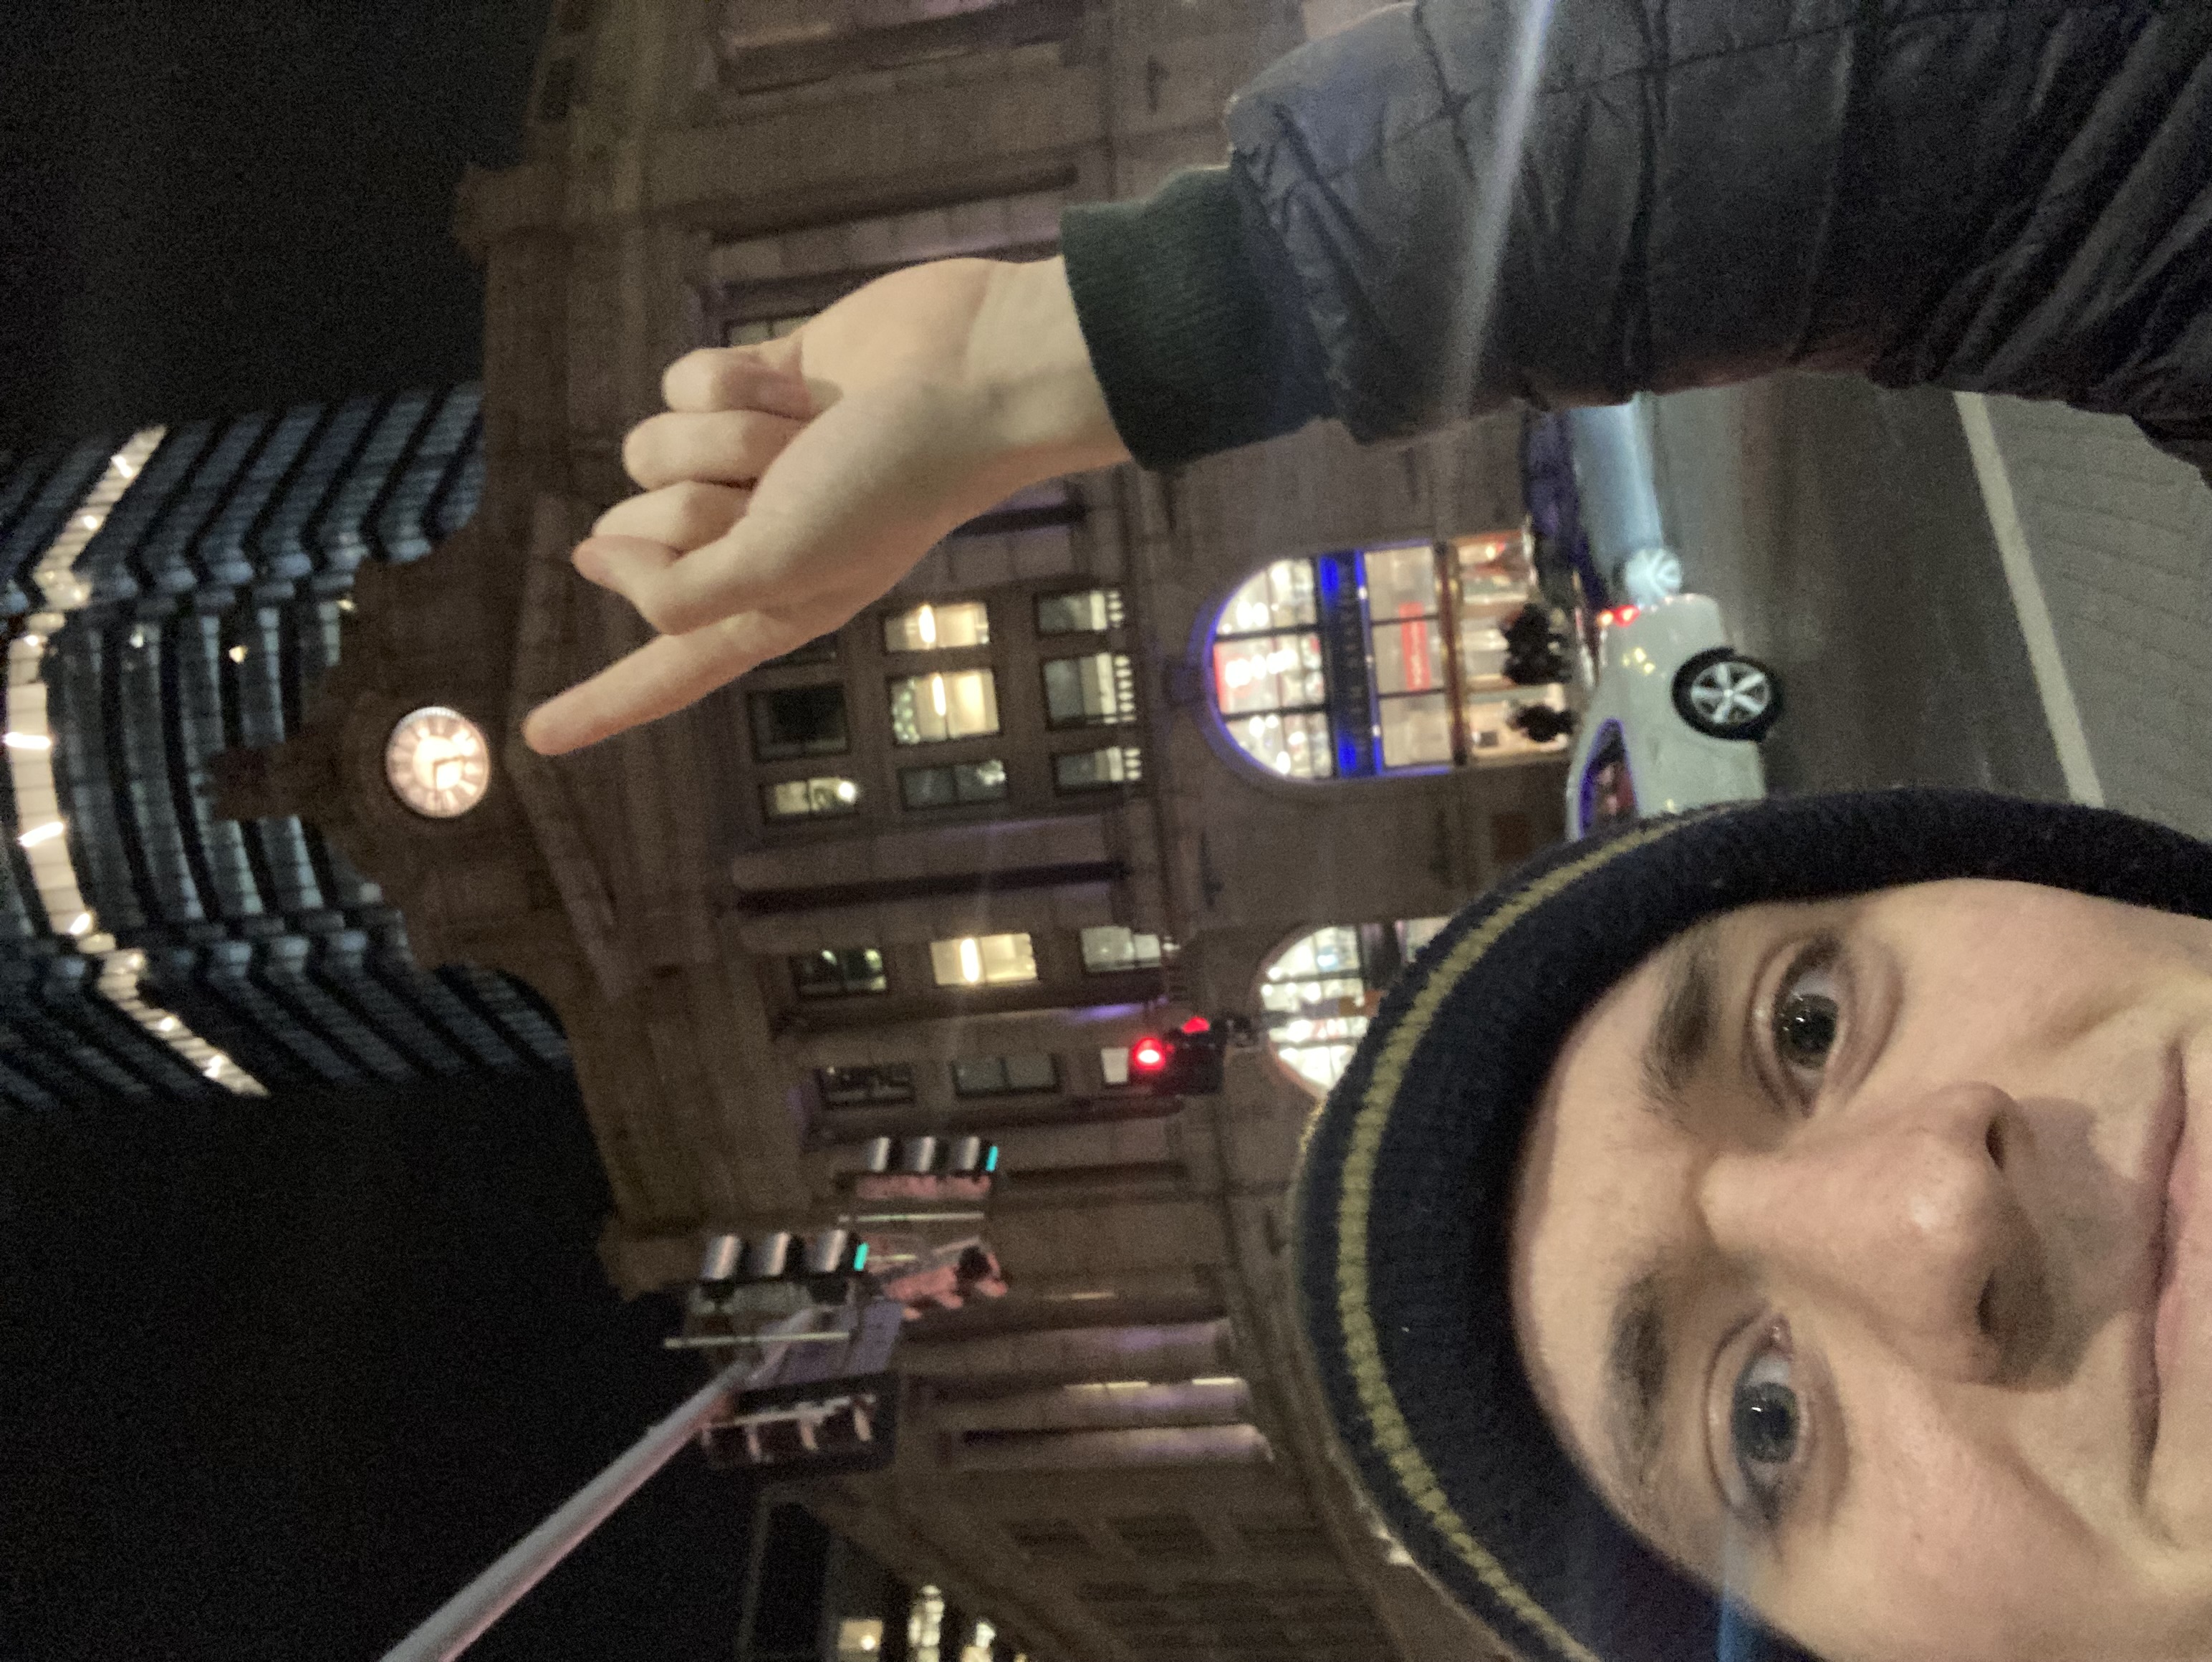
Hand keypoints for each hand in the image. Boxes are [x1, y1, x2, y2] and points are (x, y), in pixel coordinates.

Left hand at [521, 256, 1129, 754]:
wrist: (972, 377)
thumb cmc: (894, 483)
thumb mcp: (785, 568)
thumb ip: (681, 593)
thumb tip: (596, 559)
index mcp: (769, 607)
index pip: (670, 671)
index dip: (603, 704)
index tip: (539, 735)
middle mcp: (753, 542)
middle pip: (640, 532)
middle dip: (700, 495)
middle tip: (783, 485)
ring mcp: (752, 466)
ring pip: (652, 449)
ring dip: (724, 434)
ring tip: (802, 431)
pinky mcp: (753, 390)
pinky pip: (683, 384)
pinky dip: (735, 380)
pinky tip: (800, 384)